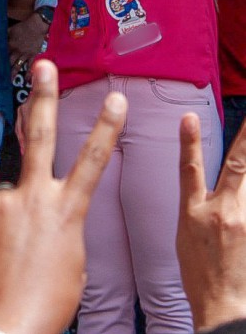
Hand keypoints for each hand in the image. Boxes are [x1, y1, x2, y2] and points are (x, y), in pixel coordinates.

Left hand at [0, 60, 126, 333]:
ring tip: (11, 256)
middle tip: (44, 65)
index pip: (92, 161)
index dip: (107, 128)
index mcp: (66, 211)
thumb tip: (38, 202)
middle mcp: (33, 197)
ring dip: (11, 216)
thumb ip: (58, 219)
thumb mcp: (72, 258)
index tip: (116, 97)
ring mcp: (0, 202)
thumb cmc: (47, 300)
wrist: (5, 326)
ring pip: (9, 195)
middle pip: (40, 135)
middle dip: (44, 97)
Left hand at [9, 15, 47, 76]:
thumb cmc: (23, 26)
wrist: (37, 26)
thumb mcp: (11, 29)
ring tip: (9, 82)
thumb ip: (4, 35)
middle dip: (4, 70)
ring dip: (13, 74)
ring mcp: (25, 54)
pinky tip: (26, 80)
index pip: (2, 54)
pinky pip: (30, 65)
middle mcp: (17, 51)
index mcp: (10, 44)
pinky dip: (29, 73)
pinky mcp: (33, 55)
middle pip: (8, 62)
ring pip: (18, 66)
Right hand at [177, 112, 245, 331]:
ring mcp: (243, 221)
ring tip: (240, 177)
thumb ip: (198, 205)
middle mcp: (221, 213)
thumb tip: (210, 188)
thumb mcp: (186, 234)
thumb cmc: (201, 274)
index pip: (188, 167)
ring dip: (245, 175)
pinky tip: (241, 215)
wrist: (224, 308)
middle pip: (237, 166)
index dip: (188, 140)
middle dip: (245, 140)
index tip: (189, 117)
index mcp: (194, 212)